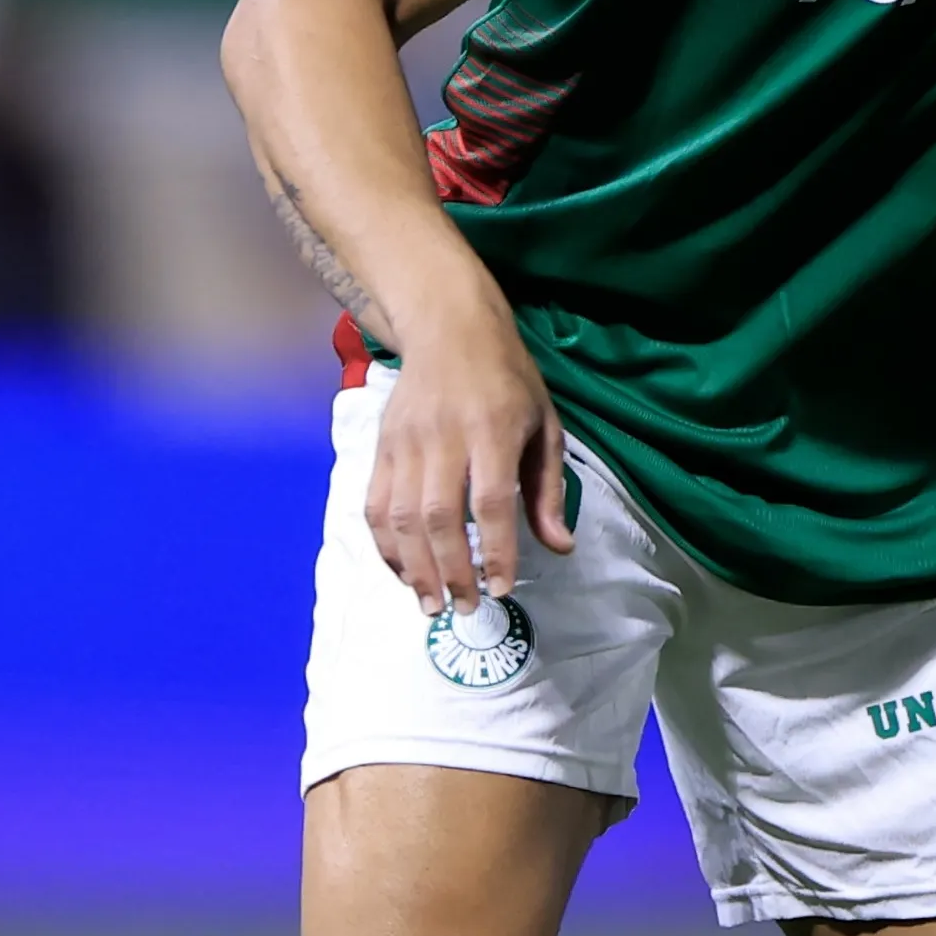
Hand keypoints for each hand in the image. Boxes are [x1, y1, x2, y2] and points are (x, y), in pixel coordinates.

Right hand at [365, 297, 574, 613]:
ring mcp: (405, 442)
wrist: (448, 327)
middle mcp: (444, 437)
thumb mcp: (544, 424)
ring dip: (416, 568)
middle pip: (440, 516)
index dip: (497, 551)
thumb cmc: (507, 378)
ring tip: (432, 604)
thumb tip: (559, 546)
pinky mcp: (381, 446)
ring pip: (403, 516)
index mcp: (493, 429)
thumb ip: (548, 489)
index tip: (503, 588)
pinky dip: (387, 545)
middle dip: (451, 571)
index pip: (492, 502)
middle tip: (466, 608)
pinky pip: (375, 504)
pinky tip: (404, 572)